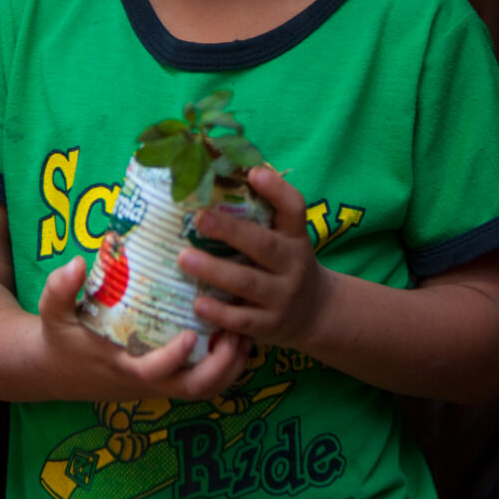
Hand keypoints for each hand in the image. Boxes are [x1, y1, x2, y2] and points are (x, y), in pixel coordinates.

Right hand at [35, 254, 251, 401]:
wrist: (54, 370)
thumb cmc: (60, 337)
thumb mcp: (52, 312)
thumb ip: (60, 289)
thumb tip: (76, 263)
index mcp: (121, 365)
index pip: (153, 373)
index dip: (174, 358)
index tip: (192, 333)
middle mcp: (145, 381)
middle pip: (193, 390)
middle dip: (221, 366)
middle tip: (238, 331)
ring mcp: (158, 384)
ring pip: (204, 390)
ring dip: (230, 367)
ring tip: (246, 332)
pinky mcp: (165, 380)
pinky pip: (201, 382)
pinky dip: (223, 367)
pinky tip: (234, 337)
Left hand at [177, 165, 328, 350]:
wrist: (315, 313)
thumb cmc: (284, 263)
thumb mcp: (284, 237)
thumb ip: (260, 213)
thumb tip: (215, 172)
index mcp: (295, 236)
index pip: (294, 208)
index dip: (277, 189)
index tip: (254, 172)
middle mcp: (293, 265)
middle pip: (264, 245)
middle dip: (230, 231)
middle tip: (199, 218)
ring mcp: (282, 297)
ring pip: (248, 282)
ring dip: (214, 271)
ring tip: (183, 258)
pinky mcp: (270, 325)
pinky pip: (243, 320)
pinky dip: (220, 312)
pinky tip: (197, 303)